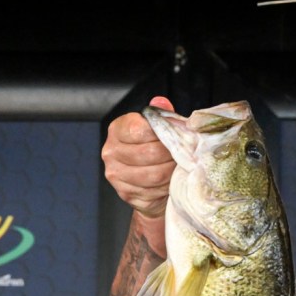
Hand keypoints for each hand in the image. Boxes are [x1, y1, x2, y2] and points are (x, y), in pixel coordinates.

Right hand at [101, 96, 176, 218]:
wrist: (148, 184)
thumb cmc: (155, 152)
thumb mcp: (158, 130)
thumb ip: (161, 116)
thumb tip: (161, 102)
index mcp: (118, 130)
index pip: (140, 130)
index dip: (162, 135)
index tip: (175, 138)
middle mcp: (111, 151)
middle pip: (149, 153)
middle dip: (172, 155)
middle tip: (185, 156)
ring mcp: (116, 174)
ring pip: (154, 174)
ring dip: (172, 173)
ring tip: (179, 168)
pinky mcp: (126, 193)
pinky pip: (153, 192)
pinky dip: (167, 188)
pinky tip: (171, 182)